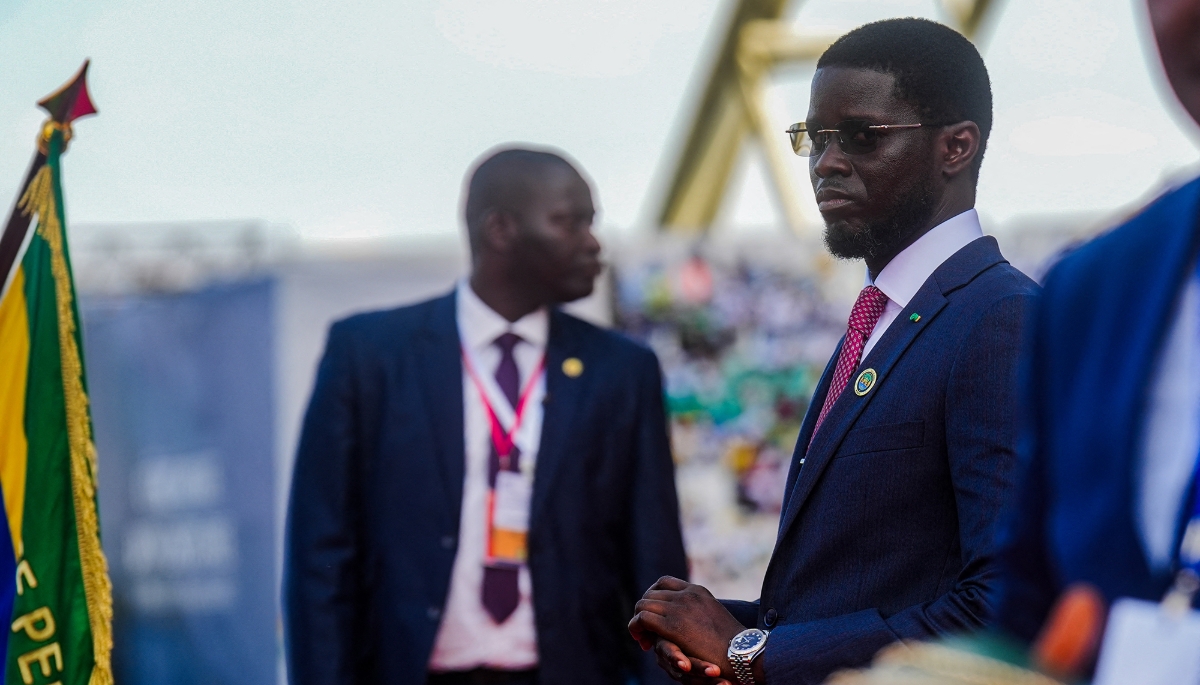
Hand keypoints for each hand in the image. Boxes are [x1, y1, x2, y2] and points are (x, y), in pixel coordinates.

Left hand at [628, 576, 748, 679]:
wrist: (742, 652)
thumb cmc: (733, 642)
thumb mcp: (715, 617)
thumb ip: (700, 611)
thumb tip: (693, 619)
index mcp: (697, 591)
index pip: (664, 582)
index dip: (654, 597)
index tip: (655, 614)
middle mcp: (687, 595)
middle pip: (650, 594)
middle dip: (644, 611)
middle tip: (645, 631)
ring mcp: (679, 608)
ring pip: (643, 604)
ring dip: (638, 621)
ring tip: (643, 639)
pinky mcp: (672, 625)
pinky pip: (642, 619)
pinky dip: (636, 628)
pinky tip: (643, 642)